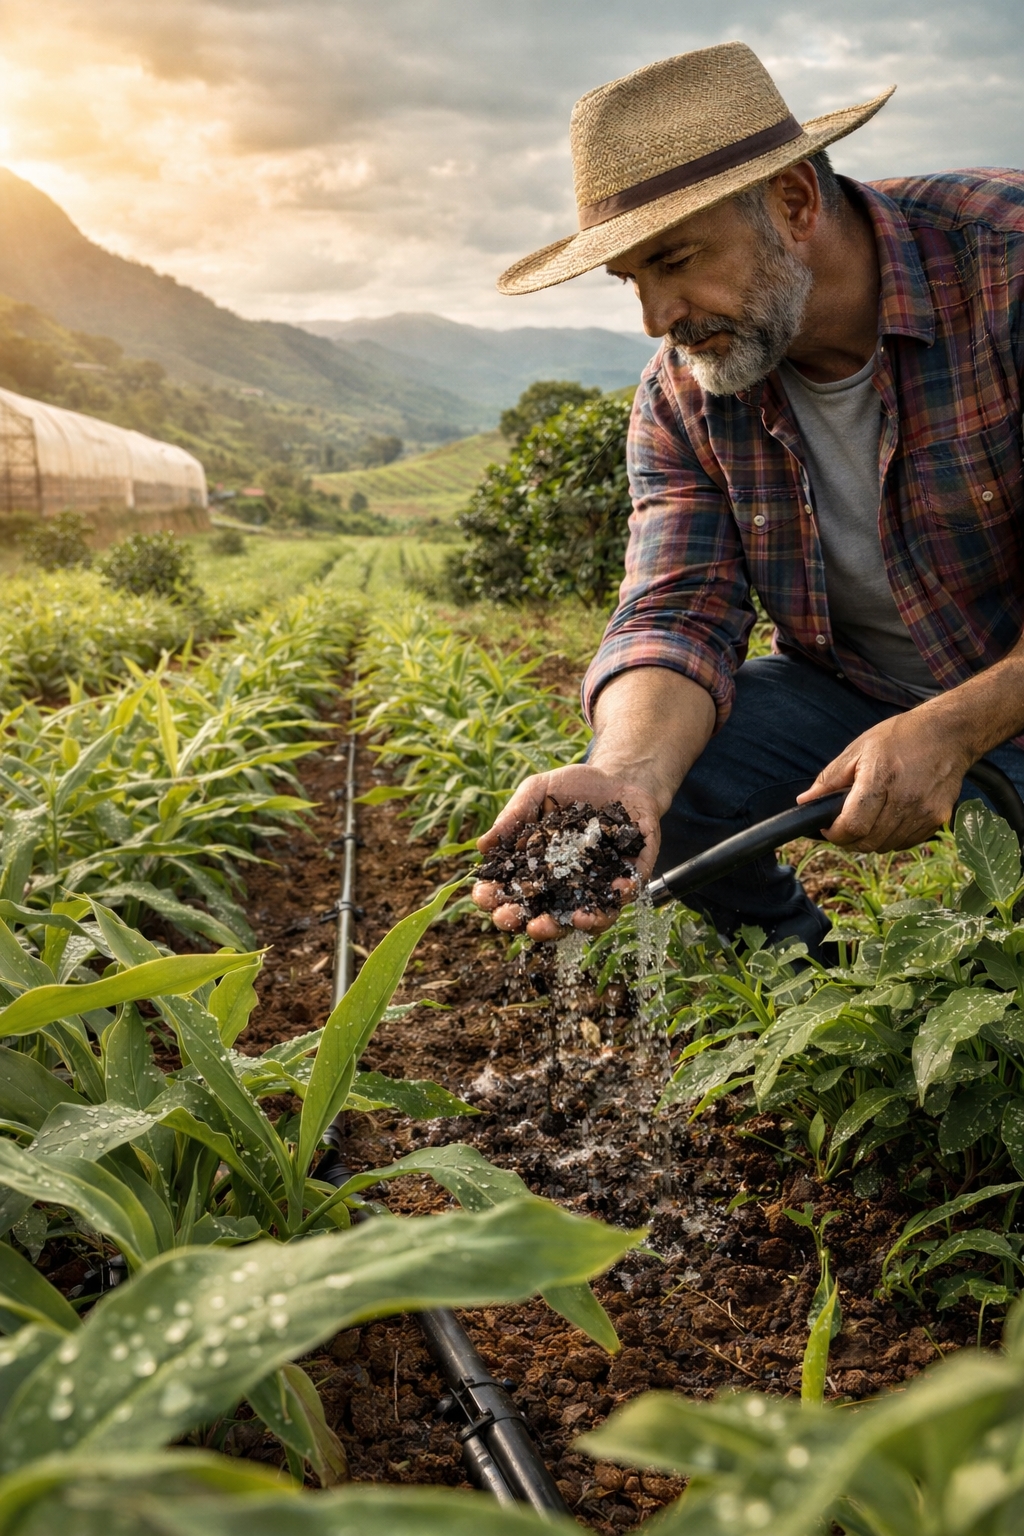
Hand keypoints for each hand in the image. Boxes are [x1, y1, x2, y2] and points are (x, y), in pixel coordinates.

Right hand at [472, 763, 662, 940]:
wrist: (617, 775)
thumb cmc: (572, 786)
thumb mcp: (538, 792)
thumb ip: (514, 816)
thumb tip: (483, 846)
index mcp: (540, 869)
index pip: (513, 893)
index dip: (495, 899)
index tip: (485, 896)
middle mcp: (569, 886)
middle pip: (550, 918)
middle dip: (537, 926)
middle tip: (525, 921)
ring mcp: (601, 885)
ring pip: (593, 917)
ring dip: (585, 923)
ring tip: (577, 919)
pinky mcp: (632, 874)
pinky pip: (629, 892)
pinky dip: (624, 893)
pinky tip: (619, 887)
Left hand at [797, 708, 971, 852]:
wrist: (948, 734)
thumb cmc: (899, 737)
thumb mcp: (858, 749)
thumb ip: (829, 779)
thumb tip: (803, 801)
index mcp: (881, 780)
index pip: (853, 826)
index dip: (835, 834)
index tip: (828, 828)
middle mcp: (905, 800)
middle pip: (868, 842)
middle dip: (849, 840)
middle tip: (844, 825)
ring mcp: (924, 813)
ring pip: (886, 846)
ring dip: (870, 840)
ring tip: (867, 819)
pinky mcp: (938, 820)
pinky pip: (906, 843)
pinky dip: (892, 838)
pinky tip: (888, 819)